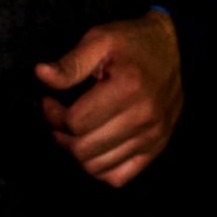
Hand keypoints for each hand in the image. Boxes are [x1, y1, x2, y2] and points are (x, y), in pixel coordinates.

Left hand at [36, 10, 183, 186]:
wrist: (175, 48)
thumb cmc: (133, 42)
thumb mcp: (100, 39)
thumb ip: (71, 62)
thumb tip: (41, 76)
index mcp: (129, 88)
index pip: (75, 122)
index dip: (53, 113)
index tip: (50, 100)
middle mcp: (144, 117)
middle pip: (83, 149)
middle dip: (62, 134)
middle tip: (60, 116)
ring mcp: (152, 136)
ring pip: (97, 167)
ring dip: (78, 152)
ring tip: (77, 130)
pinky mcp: (156, 148)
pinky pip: (118, 177)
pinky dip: (100, 168)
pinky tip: (96, 145)